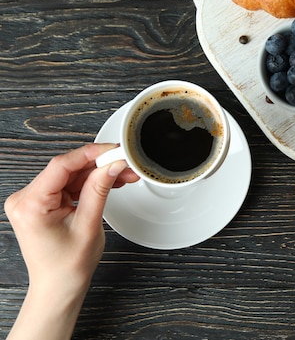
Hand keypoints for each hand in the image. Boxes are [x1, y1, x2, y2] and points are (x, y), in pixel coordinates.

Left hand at [5, 143, 138, 339]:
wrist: (59, 286)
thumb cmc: (67, 266)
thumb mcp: (89, 224)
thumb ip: (99, 189)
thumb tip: (112, 165)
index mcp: (31, 204)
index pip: (61, 166)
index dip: (90, 154)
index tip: (113, 150)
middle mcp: (26, 199)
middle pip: (67, 169)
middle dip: (99, 165)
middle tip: (125, 164)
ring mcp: (33, 200)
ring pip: (71, 175)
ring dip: (97, 174)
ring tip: (123, 175)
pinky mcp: (43, 202)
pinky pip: (68, 185)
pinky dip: (89, 183)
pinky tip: (109, 181)